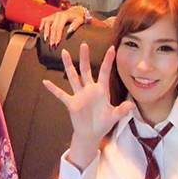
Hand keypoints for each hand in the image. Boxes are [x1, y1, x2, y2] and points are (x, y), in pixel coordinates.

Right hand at [40, 6, 87, 47]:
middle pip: (52, 27)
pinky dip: (42, 25)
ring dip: (45, 32)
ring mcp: (53, 15)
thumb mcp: (80, 20)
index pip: (59, 28)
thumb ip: (75, 25)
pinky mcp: (51, 16)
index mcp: (64, 16)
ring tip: (45, 40)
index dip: (57, 36)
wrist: (76, 11)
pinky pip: (44, 20)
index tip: (56, 44)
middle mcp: (57, 15)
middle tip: (51, 45)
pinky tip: (41, 31)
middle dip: (51, 37)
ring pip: (47, 23)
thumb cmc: (78, 17)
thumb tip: (69, 32)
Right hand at [43, 43, 133, 168]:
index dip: (108, 61)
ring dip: (69, 65)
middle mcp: (89, 89)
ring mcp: (79, 95)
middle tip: (84, 44)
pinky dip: (53, 89)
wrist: (91, 134)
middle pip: (86, 70)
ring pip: (73, 77)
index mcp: (101, 90)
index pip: (104, 72)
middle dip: (85, 57)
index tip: (111, 48)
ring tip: (65, 52)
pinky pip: (61, 94)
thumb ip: (122, 110)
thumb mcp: (114, 116)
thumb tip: (132, 105)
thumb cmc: (103, 123)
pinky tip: (46, 82)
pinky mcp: (71, 103)